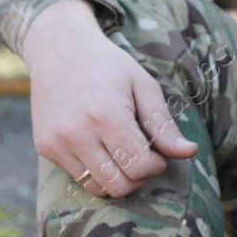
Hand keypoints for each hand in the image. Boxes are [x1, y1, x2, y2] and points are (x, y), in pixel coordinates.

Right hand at [20, 0, 197, 197]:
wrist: (57, 49)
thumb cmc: (108, 65)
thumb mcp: (143, 86)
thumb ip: (164, 124)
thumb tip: (190, 152)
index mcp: (106, 116)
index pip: (140, 167)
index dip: (157, 165)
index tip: (158, 151)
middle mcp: (77, 134)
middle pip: (120, 186)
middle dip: (140, 177)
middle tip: (143, 155)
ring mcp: (57, 143)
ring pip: (98, 188)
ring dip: (118, 178)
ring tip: (123, 153)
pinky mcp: (45, 147)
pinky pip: (78, 177)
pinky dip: (96, 171)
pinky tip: (101, 148)